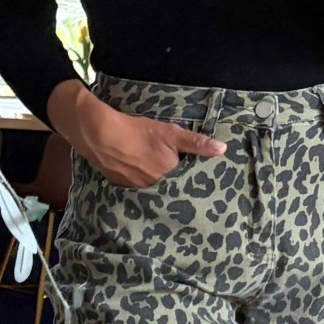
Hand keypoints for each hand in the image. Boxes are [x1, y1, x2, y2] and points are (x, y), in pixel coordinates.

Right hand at [46, 80, 225, 186]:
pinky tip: (144, 176)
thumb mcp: (171, 134)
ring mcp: (138, 190)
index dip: (193, 181)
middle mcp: (155, 188)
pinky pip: (139, 191)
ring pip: (155, 191)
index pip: (189, 184)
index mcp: (170, 176)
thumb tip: (222, 150)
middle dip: (178, 186)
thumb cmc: (138, 132)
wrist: (100, 134)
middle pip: (172, 189)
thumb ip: (197, 143)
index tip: (201, 179)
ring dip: (161, 186)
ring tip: (163, 178)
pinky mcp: (123, 189)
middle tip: (182, 179)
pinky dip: (144, 185)